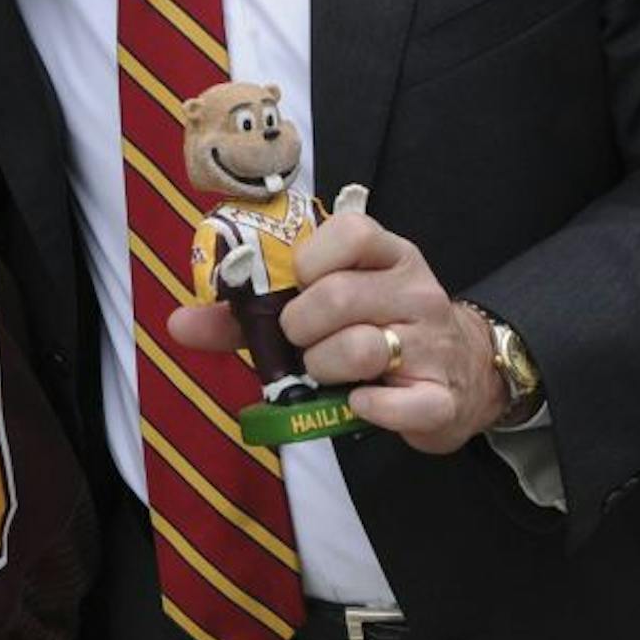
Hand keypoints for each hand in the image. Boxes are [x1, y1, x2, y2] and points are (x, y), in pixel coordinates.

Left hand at [167, 212, 505, 452]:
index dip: (308, 260)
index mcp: (387, 255)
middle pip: (340, 297)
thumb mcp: (323, 305)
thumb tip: (178, 323)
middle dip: (300, 327)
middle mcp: (415, 290)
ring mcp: (434, 342)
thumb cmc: (374, 330)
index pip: (351, 232)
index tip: (296, 283)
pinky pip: (398, 404)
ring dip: (324, 367)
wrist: (461, 374)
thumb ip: (248, 314)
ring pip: (363, 349)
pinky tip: (359, 402)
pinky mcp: (442, 397)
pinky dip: (368, 408)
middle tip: (300, 342)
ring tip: (325, 371)